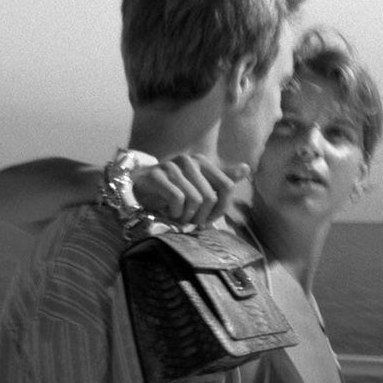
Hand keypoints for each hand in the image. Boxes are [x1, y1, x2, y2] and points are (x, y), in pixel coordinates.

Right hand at [121, 153, 248, 229]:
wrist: (136, 189)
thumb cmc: (170, 190)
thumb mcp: (197, 186)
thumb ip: (221, 178)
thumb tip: (246, 168)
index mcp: (202, 161)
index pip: (227, 186)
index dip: (220, 208)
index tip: (208, 219)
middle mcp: (189, 160)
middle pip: (211, 197)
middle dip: (202, 217)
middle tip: (190, 222)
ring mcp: (172, 166)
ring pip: (195, 200)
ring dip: (187, 217)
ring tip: (178, 217)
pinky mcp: (156, 175)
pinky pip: (177, 199)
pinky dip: (175, 213)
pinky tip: (168, 213)